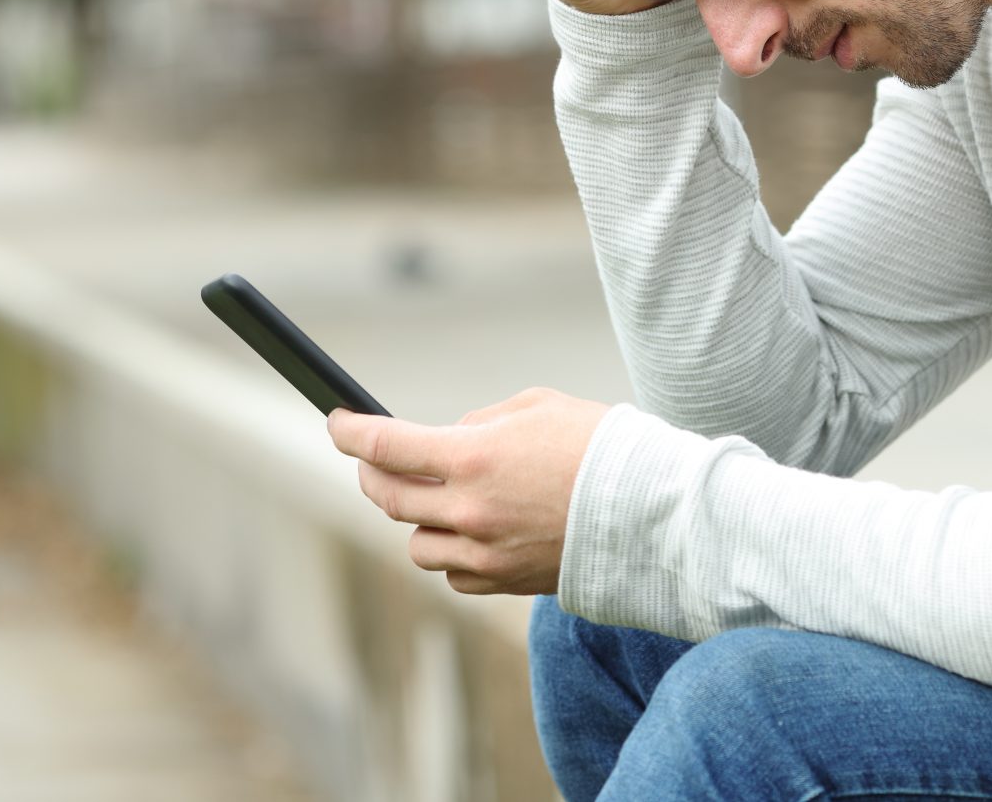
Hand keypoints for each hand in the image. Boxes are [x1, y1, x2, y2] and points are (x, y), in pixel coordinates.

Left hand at [327, 386, 609, 594]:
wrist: (653, 512)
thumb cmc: (600, 446)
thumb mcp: (537, 407)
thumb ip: (483, 422)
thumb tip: (451, 440)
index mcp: (473, 458)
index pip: (386, 446)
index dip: (351, 433)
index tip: (337, 424)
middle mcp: (470, 510)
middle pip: (388, 498)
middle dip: (371, 473)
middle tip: (370, 459)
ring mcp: (486, 553)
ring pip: (417, 543)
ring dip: (415, 518)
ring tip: (432, 496)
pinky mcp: (507, 583)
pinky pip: (454, 574)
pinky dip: (451, 552)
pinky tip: (469, 531)